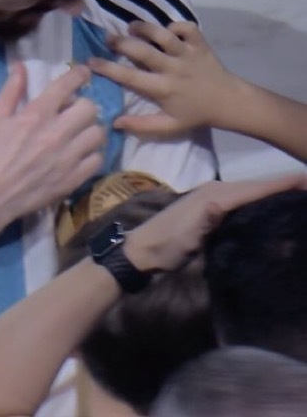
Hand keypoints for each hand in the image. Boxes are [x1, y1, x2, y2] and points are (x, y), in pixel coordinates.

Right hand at [0, 63, 104, 236]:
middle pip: (90, 109)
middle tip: (73, 112)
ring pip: (98, 133)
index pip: (66, 86)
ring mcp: (67, 158)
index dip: (78, 75)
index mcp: (35, 115)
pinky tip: (79, 155)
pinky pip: (97, 160)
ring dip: (89, 130)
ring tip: (79, 134)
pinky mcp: (73, 180)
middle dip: (83, 106)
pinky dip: (91, 155)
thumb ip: (10, 91)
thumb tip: (20, 66)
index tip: (83, 73)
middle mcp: (56, 133)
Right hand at [88, 21, 233, 136]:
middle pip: (144, 51)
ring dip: (145, 28)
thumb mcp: (169, 126)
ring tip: (131, 26)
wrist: (229, 102)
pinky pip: (187, 27)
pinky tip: (165, 30)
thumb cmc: (195, 114)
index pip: (130, 77)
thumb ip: (141, 125)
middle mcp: (174, 68)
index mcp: (163, 89)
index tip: (90, 62)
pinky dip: (175, 25)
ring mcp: (188, 53)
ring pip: (164, 34)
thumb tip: (114, 122)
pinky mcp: (201, 44)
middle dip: (122, 42)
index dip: (108, 68)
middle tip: (107, 38)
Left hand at [125, 173, 306, 271]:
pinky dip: (258, 198)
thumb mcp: (185, 236)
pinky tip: (270, 205)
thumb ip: (204, 219)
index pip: (254, 187)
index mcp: (214, 195)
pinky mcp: (211, 208)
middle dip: (283, 184)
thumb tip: (219, 203)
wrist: (142, 249)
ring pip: (249, 191)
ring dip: (272, 190)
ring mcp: (212, 198)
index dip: (282, 182)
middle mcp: (215, 190)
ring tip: (299, 192)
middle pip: (256, 185)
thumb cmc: (166, 245)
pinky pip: (241, 199)